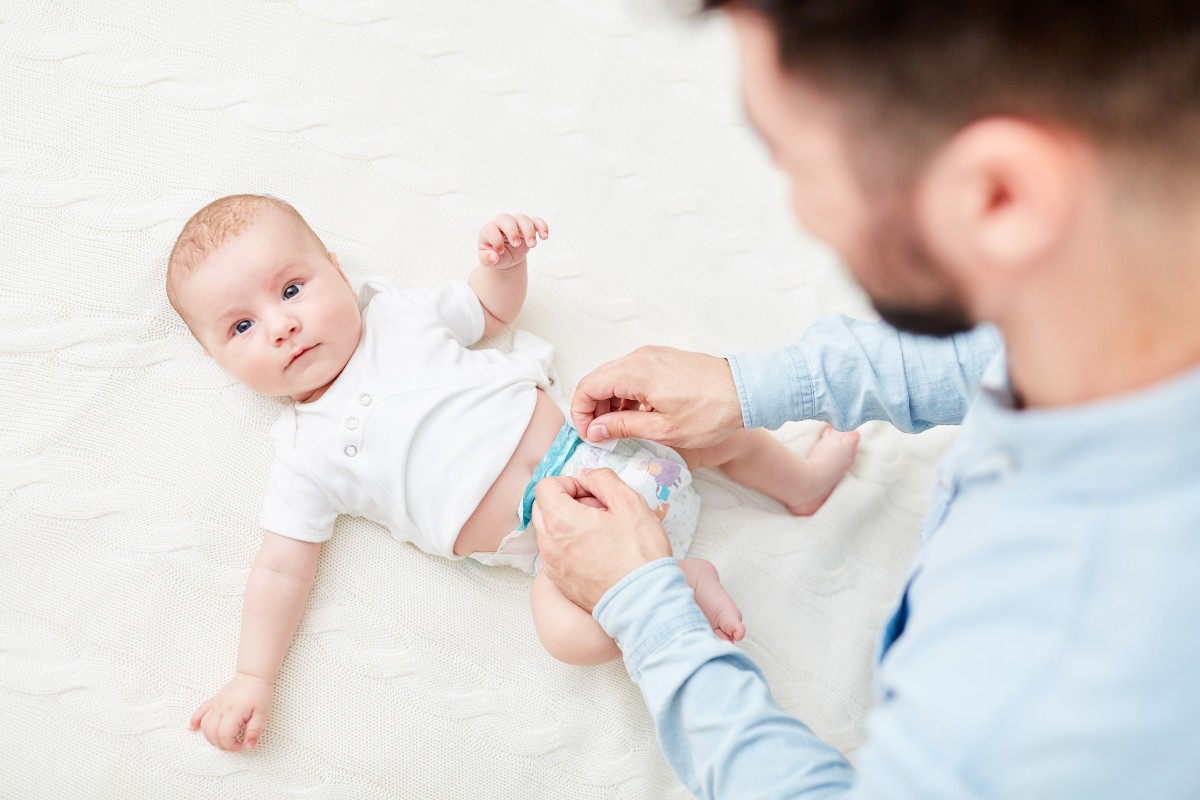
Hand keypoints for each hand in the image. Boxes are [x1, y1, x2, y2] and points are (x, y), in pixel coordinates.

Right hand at [188, 672, 273, 751]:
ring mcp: (215, 705)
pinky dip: (195, 721)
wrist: (253, 675)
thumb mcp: (262, 714)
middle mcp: (220, 709)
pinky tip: (192, 728)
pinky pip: (200, 711)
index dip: (231, 746)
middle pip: (212, 734)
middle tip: (233, 745)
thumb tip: (249, 746)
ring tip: (221, 741)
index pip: (224, 736)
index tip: (240, 746)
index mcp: (233, 713)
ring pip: (204, 726)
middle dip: (221, 744)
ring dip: (210, 737)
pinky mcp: (214, 701)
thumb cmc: (259, 692)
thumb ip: (254, 731)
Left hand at [478, 213, 547, 269]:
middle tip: (516, 245)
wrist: (505, 256)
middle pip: (506, 219)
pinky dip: (541, 226)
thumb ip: (486, 259)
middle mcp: (501, 224)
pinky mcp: (527, 227)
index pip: (490, 229)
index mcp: (488, 230)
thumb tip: (494, 257)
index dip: (496, 240)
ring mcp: (515, 223)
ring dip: (529, 231)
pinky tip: (544, 237)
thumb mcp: (486, 260)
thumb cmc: (494, 256)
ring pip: (522, 218)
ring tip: (532, 245)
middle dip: (512, 231)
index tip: (500, 252)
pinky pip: (536, 221)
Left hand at [531, 468, 672, 611]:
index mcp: (560, 520)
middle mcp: (548, 544)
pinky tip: (599, 552)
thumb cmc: (639, 555)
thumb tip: (585, 476)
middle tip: (598, 510)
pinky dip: (570, 546)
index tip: (590, 492)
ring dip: (569, 524)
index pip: (545, 486)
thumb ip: (602, 479)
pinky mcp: (560, 583)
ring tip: (601, 532)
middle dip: (567, 502)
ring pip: (549, 532)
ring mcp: (552, 566)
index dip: (569, 483)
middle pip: (543, 508)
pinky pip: (556, 554)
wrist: (644, 602)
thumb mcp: (629, 502)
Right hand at [571, 346, 743, 447]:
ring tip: (618, 429)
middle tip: (599, 434)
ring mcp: (652, 356)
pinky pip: (632, 374)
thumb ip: (623, 427)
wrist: (746, 391)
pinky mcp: (663, 360)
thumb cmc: (711, 411)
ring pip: (614, 377)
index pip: (587, 386)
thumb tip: (596, 430)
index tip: (587, 434)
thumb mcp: (663, 429)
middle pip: (598, 380)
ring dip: (609, 402)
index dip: (580, 413)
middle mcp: (640, 358)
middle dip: (592, 408)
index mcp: (635, 372)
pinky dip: (626, 394)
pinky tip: (636, 415)